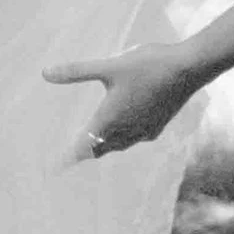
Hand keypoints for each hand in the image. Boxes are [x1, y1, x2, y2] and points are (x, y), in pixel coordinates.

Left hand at [43, 43, 202, 161]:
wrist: (188, 69)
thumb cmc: (147, 66)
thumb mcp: (109, 66)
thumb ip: (77, 71)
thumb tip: (45, 73)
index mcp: (110, 120)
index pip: (84, 146)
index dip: (69, 158)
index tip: (55, 168)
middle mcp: (126, 130)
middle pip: (100, 149)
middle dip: (85, 152)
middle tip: (70, 156)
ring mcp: (144, 130)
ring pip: (119, 146)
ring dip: (104, 146)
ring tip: (93, 145)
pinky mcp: (157, 125)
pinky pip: (134, 140)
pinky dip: (123, 140)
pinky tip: (125, 131)